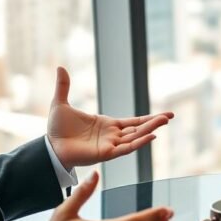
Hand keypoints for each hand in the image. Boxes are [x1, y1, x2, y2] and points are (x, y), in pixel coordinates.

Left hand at [47, 67, 173, 169]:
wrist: (49, 146)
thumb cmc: (56, 130)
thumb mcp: (61, 103)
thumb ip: (64, 87)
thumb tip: (60, 67)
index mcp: (108, 125)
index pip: (134, 122)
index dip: (149, 118)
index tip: (166, 115)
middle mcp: (113, 136)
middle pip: (139, 129)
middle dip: (154, 122)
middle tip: (170, 116)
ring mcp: (111, 145)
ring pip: (135, 137)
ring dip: (150, 130)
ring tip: (164, 122)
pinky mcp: (106, 153)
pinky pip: (126, 149)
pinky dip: (139, 143)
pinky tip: (151, 136)